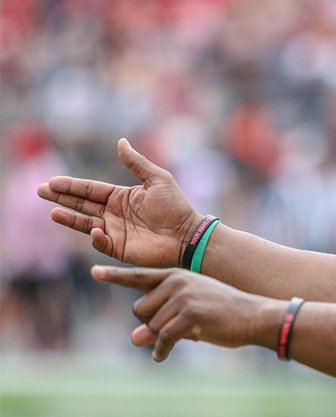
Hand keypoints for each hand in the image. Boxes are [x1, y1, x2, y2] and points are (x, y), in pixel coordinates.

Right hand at [37, 138, 203, 266]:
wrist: (188, 234)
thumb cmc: (176, 206)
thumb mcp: (157, 179)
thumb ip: (136, 163)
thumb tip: (120, 141)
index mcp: (121, 196)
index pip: (90, 190)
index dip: (71, 186)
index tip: (52, 182)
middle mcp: (114, 213)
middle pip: (82, 205)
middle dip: (61, 198)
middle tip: (40, 191)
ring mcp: (115, 231)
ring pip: (86, 223)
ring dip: (69, 218)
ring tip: (53, 212)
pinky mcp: (120, 248)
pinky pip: (102, 242)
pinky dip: (96, 237)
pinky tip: (94, 229)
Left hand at [91, 265, 283, 361]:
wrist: (254, 316)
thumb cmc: (222, 315)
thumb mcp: (187, 317)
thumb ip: (159, 322)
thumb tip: (133, 338)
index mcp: (176, 276)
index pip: (139, 276)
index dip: (115, 275)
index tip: (94, 271)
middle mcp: (177, 282)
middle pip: (140, 309)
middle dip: (151, 324)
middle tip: (173, 329)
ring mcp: (183, 297)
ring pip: (151, 325)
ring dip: (160, 337)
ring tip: (181, 338)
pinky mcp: (190, 315)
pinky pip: (163, 337)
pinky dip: (161, 350)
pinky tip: (161, 356)